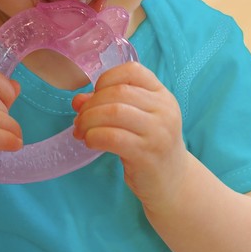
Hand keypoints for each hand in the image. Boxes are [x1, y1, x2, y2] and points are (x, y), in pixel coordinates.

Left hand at [72, 62, 187, 205]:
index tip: (95, 94)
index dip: (107, 78)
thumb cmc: (150, 144)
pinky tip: (90, 141)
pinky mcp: (147, 154)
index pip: (133, 71)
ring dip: (88, 120)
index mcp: (162, 95)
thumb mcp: (136, 119)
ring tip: (81, 130)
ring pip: (114, 112)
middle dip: (91, 104)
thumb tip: (77, 100)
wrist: (172, 181)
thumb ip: (109, 104)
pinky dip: (94, 136)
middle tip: (79, 118)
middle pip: (118, 92)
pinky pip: (112, 137)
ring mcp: (158, 132)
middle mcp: (164, 110)